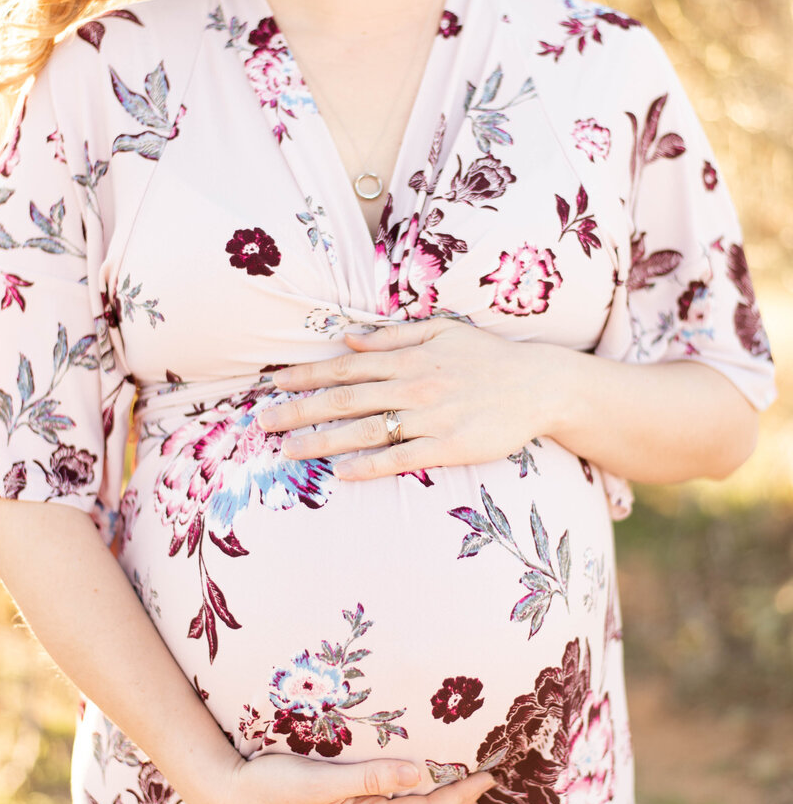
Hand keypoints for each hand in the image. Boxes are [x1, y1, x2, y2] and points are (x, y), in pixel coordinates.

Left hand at [258, 316, 560, 479]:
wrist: (539, 384)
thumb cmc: (488, 357)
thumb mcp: (442, 330)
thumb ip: (394, 334)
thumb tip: (349, 335)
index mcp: (409, 357)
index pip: (346, 365)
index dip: (307, 375)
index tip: (274, 384)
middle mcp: (413, 385)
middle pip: (345, 398)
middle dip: (299, 409)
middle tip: (262, 422)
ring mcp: (430, 417)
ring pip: (365, 429)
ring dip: (323, 440)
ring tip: (287, 451)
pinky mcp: (450, 446)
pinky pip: (402, 457)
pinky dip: (371, 465)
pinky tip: (343, 473)